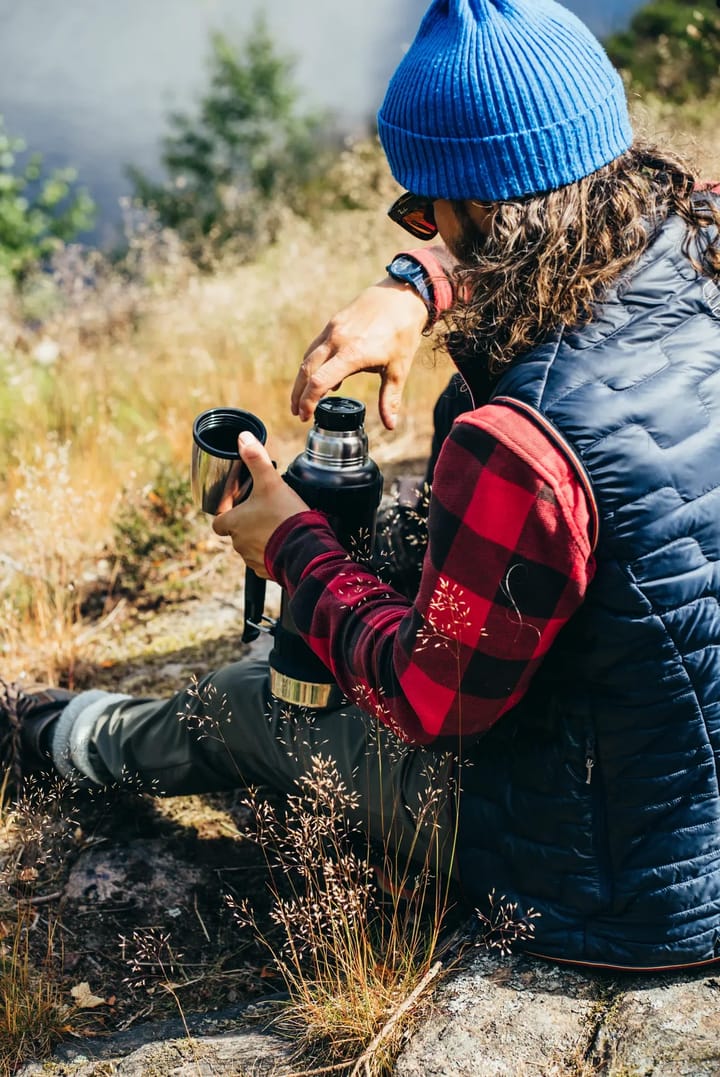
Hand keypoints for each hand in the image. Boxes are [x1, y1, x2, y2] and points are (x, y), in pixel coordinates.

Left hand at [212, 432, 308, 576]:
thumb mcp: (270, 482)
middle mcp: (239, 544)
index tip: (237, 508)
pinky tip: (285, 543)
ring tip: (278, 528)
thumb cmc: (285, 517)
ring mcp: (252, 559)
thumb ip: (256, 459)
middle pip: (236, 533)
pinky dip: (272, 553)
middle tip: (266, 514)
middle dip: (248, 525)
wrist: (306, 549)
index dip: (226, 513)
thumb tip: (243, 437)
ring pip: (250, 548)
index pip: (218, 521)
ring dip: (260, 539)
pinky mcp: (267, 571)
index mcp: (234, 523)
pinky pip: (264, 561)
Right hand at [292, 277, 427, 430]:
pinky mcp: (334, 323)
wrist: (403, 295)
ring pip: (308, 358)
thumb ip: (390, 398)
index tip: (305, 416)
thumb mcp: (399, 369)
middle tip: (298, 413)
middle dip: (298, 395)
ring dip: (302, 380)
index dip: (308, 401)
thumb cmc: (403, 332)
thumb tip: (390, 425)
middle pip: (306, 371)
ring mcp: (333, 330)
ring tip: (303, 398)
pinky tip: (321, 376)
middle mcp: (337, 341)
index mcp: (352, 354)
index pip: (319, 382)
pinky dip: (313, 363)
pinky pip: (317, 346)